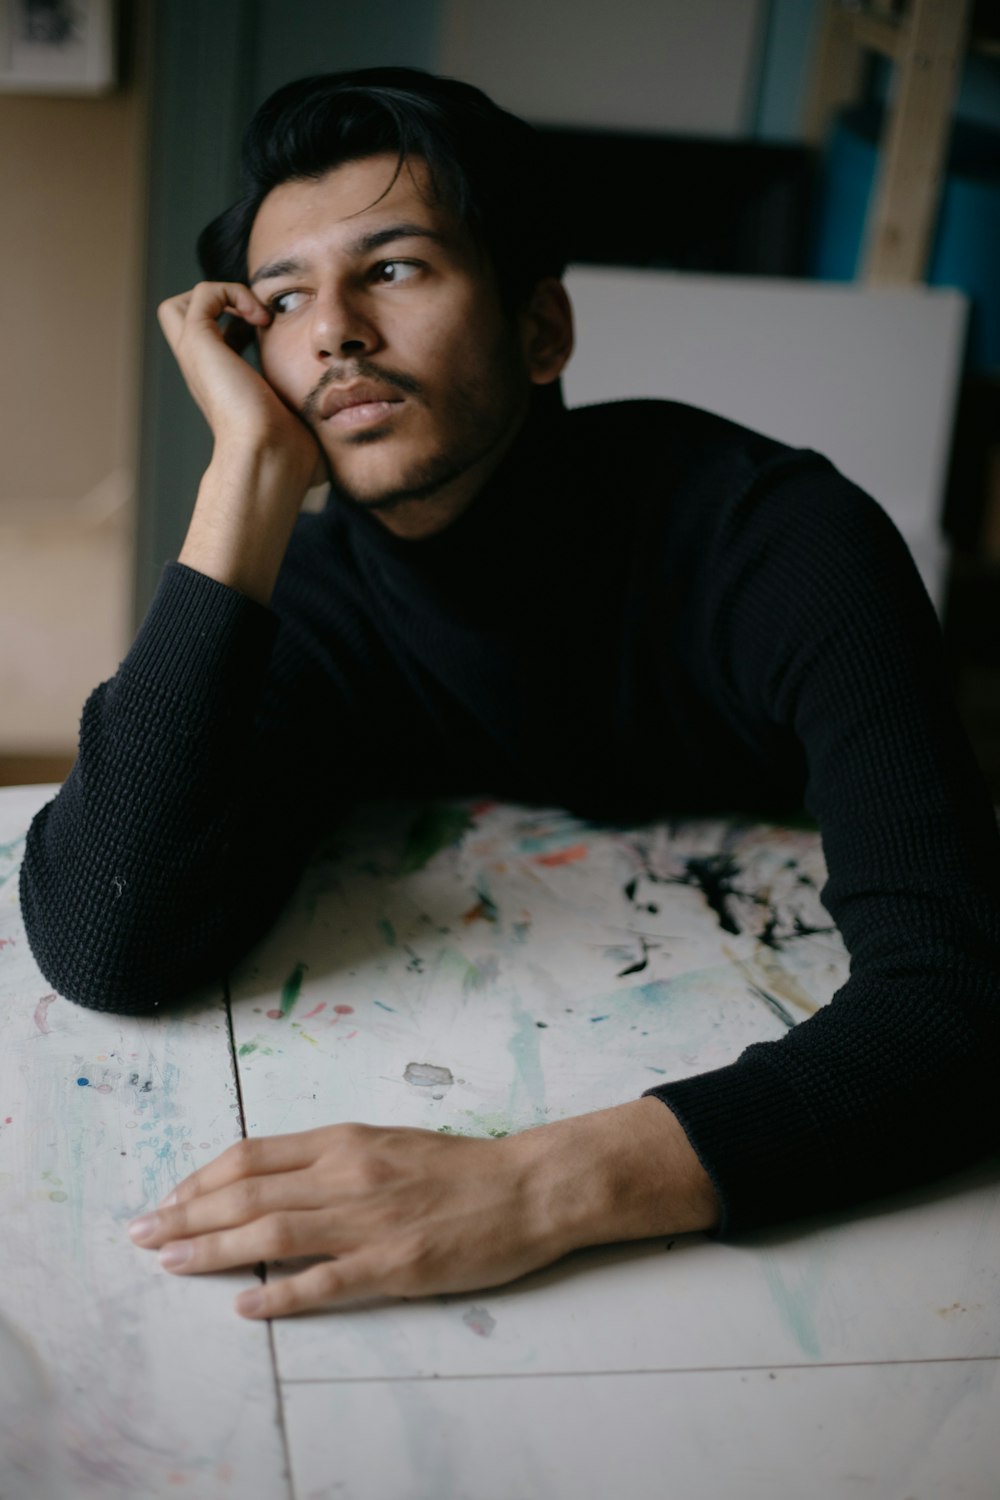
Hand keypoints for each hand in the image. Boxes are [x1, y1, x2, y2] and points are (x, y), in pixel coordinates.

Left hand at [126, 1101, 717, 1319]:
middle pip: (247, 1194)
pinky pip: (324, 1282)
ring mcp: (369, 1221)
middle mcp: (348, 1175)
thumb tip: (268, 1180)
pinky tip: (245, 1308)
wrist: (529, 1186)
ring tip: (169, 1263)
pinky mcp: (395, 1264)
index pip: (252, 1156)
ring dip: (211, 1250)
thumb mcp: (387, 1144)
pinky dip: (278, 1296)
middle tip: (142, 1235)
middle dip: (185, 1215)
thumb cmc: (461, 1166)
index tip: (168, 1198)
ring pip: (270, 1234)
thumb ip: (330, 1161)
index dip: (200, 1178)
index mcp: (345, 1142)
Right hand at [158, 281, 322, 486]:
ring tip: (257, 316)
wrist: (269, 458)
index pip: (214, 338)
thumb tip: (356, 428)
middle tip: (254, 318)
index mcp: (220, 384)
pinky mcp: (200, 344)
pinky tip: (262, 319)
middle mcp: (202, 370)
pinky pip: (205, 292)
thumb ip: (307, 408)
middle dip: (217, 304)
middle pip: (181, 319)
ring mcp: (197, 357)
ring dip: (222, 296)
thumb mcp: (298, 420)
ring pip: (181, 305)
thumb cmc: (287, 454)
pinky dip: (234, 293)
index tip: (270, 334)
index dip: (237, 324)